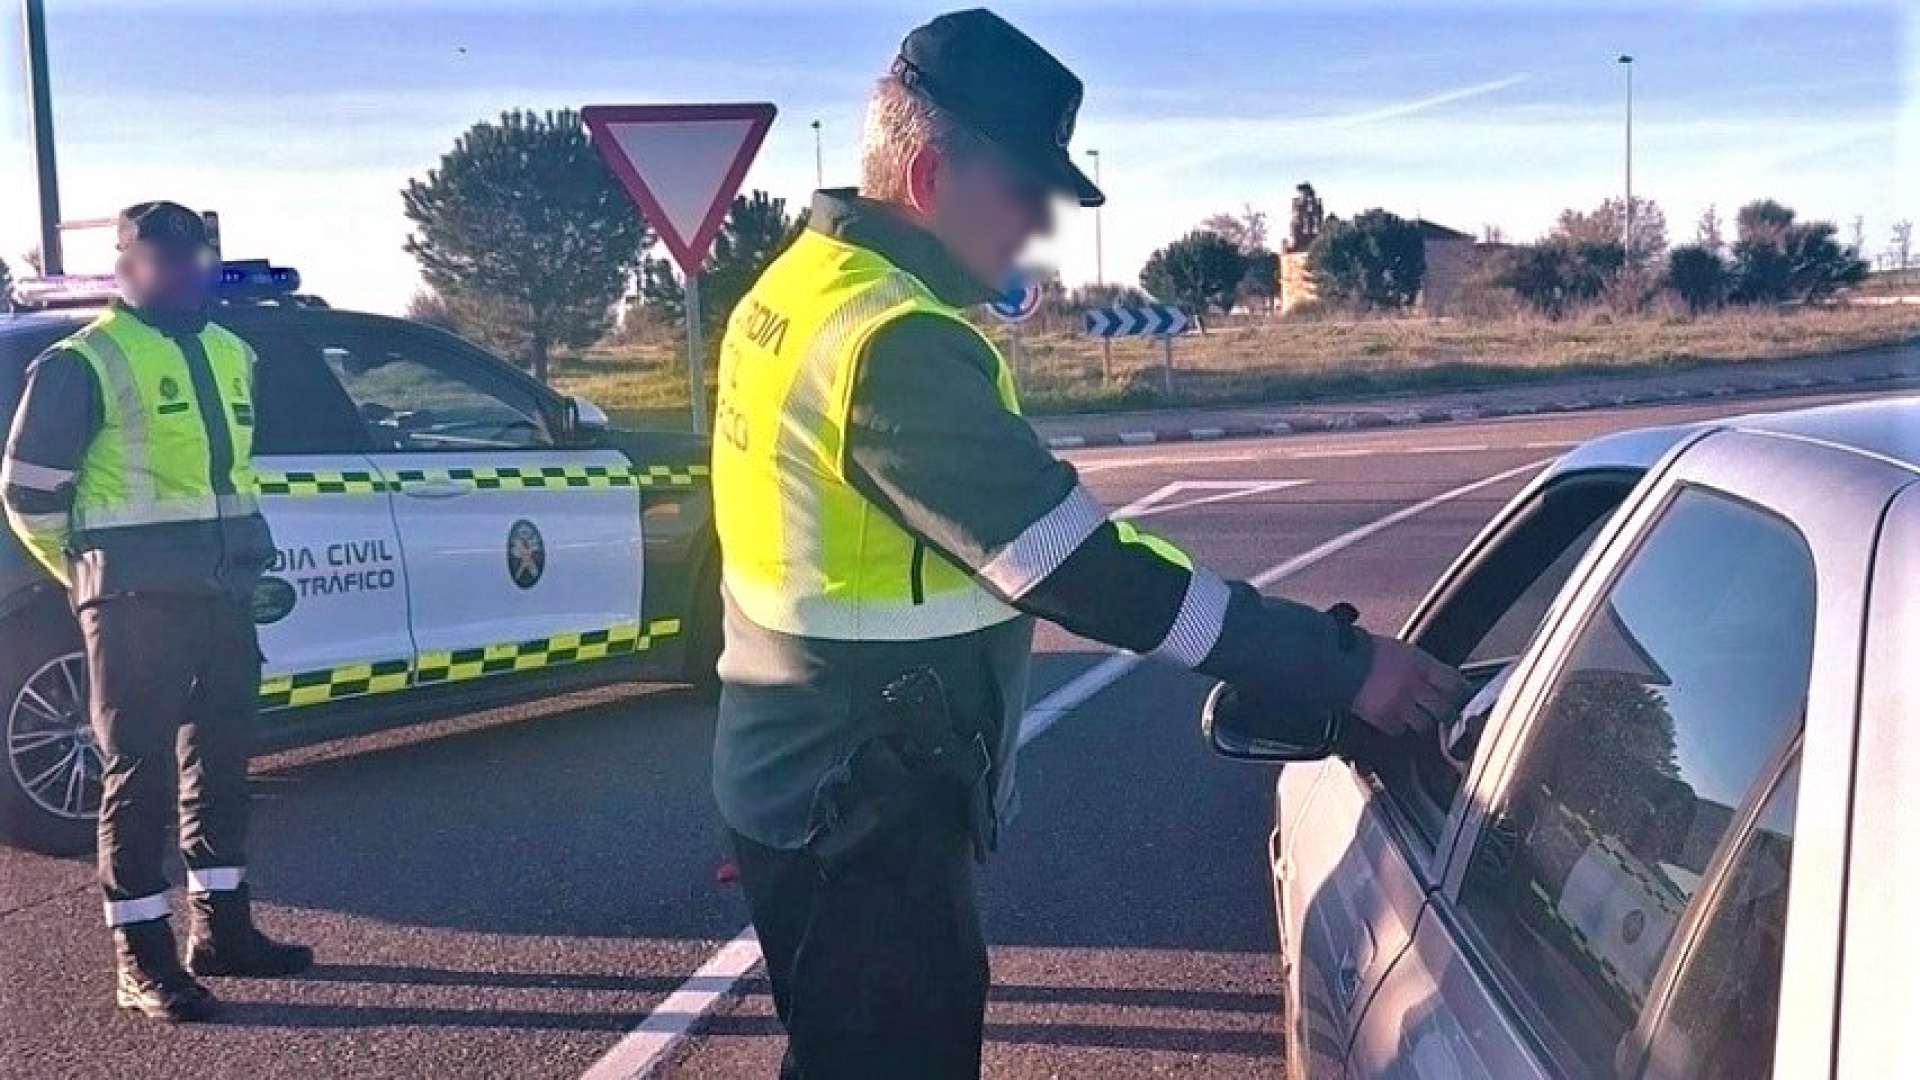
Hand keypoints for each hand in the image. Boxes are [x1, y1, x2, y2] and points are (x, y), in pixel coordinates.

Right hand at [1350, 636, 1466, 738]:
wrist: (1340, 664)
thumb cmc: (1367, 653)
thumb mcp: (1402, 650)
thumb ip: (1423, 666)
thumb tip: (1439, 679)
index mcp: (1421, 665)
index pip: (1454, 684)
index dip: (1460, 693)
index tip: (1460, 698)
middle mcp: (1415, 685)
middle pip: (1445, 710)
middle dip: (1445, 714)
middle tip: (1442, 715)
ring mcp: (1401, 704)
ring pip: (1425, 724)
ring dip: (1421, 722)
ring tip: (1413, 717)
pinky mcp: (1386, 719)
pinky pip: (1400, 730)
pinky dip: (1398, 727)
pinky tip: (1392, 718)